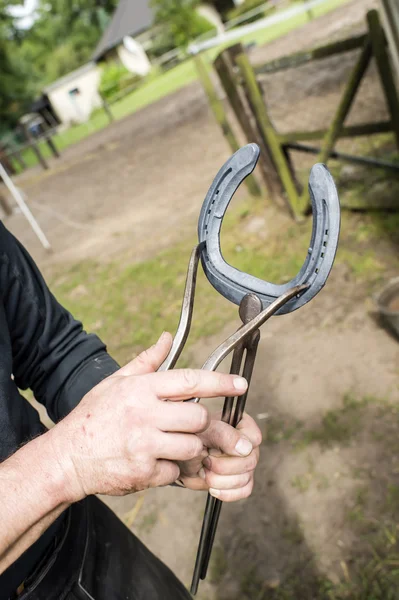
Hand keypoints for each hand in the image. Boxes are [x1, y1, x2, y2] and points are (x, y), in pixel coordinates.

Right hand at [49, 332, 247, 502]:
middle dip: (204, 422)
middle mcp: (144, 415)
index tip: (241, 385)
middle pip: (199, 417)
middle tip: (198, 425)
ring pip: (193, 446)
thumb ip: (146, 361)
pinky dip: (172, 469)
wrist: (67, 458)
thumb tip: (167, 338)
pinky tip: (156, 461)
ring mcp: (144, 445)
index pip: (189, 380)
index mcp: (140, 389)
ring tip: (174, 444)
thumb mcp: (115, 382)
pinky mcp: (143, 472)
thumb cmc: (92, 416)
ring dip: (191, 447)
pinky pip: (176, 471)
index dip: (220, 382)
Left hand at [178, 412, 261, 501]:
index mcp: (242, 424)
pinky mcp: (242, 480)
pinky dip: (226, 492)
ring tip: (205, 471)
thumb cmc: (191, 439)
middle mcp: (248, 443)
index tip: (216, 450)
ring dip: (221, 480)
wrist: (182, 460)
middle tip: (206, 461)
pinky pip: (244, 491)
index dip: (236, 447)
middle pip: (250, 461)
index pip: (254, 437)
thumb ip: (223, 435)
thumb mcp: (202, 432)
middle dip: (223, 467)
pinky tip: (212, 487)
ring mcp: (246, 463)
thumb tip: (246, 448)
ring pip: (246, 478)